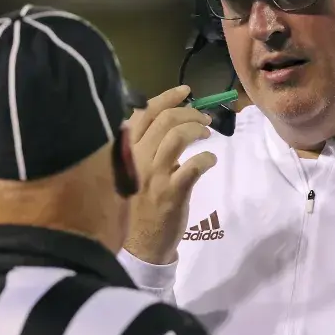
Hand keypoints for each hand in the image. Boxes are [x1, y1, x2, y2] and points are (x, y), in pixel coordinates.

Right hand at [123, 86, 216, 264]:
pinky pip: (193, 165)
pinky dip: (206, 158)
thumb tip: (167, 117)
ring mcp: (153, 175)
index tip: (185, 92)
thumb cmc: (139, 202)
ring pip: (177, 136)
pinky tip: (210, 160)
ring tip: (207, 133)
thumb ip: (144, 144)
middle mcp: (136, 158)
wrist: (141, 243)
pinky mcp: (171, 192)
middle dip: (189, 112)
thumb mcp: (133, 167)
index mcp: (125, 149)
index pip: (143, 112)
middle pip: (164, 119)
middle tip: (204, 118)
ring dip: (197, 129)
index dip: (167, 97)